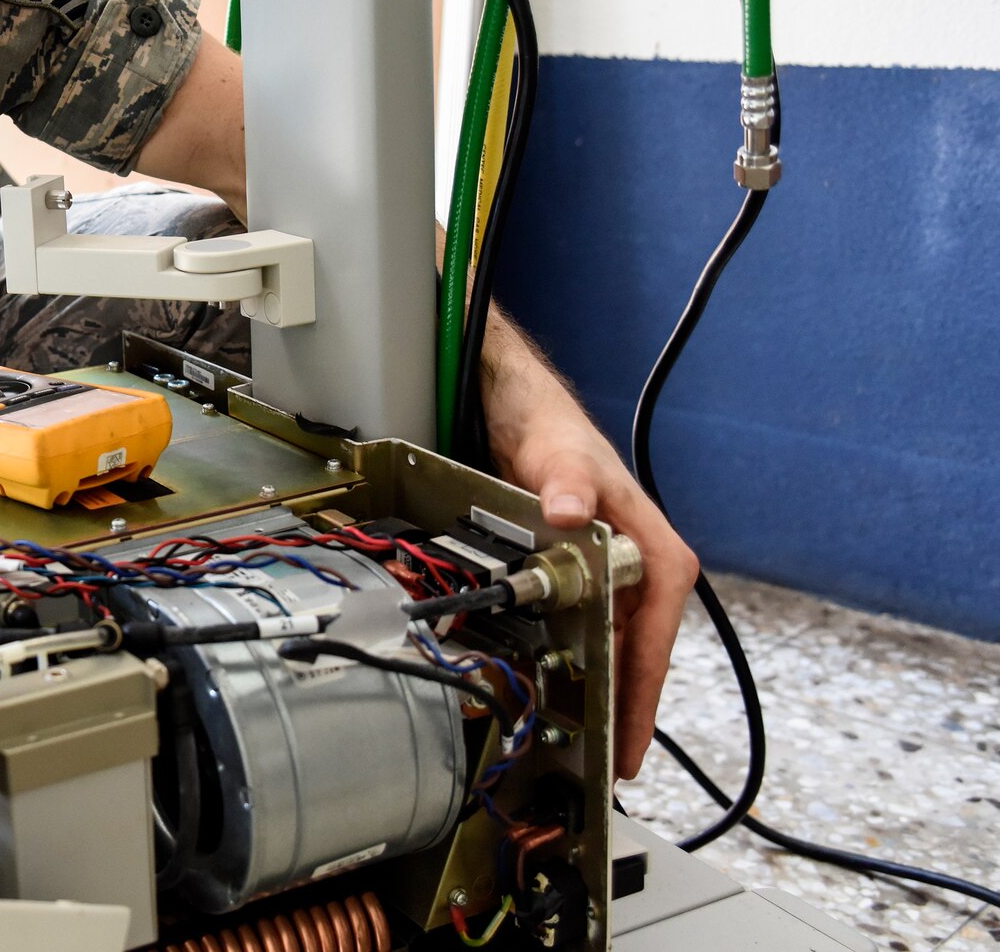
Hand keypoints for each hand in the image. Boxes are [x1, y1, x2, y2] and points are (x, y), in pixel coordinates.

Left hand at [499, 417, 700, 780]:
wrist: (528, 420)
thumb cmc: (559, 436)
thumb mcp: (562, 457)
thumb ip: (568, 483)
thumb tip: (567, 511)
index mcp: (657, 554)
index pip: (655, 638)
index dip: (642, 693)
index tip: (632, 740)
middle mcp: (645, 574)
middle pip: (637, 657)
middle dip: (625, 711)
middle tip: (610, 765)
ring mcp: (617, 582)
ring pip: (614, 652)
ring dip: (603, 696)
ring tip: (588, 746)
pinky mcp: (589, 583)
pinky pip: (589, 635)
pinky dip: (580, 666)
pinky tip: (564, 696)